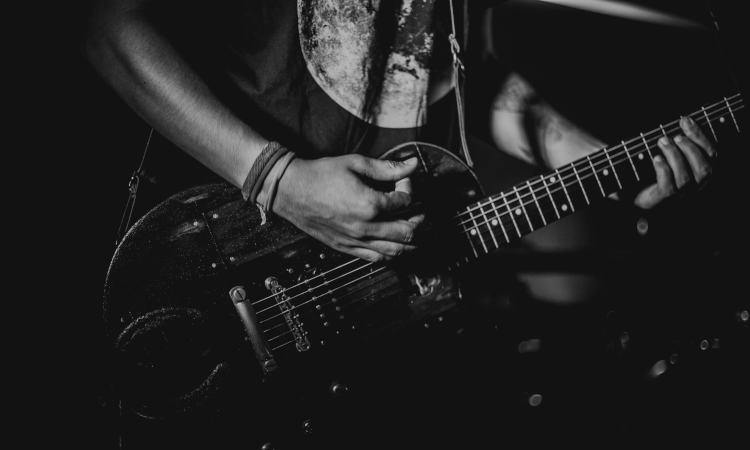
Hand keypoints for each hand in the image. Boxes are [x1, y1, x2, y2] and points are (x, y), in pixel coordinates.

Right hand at [273, 154, 424, 261]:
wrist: (291, 190)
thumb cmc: (319, 175)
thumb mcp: (355, 164)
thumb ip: (387, 168)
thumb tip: (411, 164)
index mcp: (369, 205)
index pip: (405, 201)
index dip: (410, 188)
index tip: (405, 180)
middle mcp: (365, 227)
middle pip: (408, 231)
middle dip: (420, 218)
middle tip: (420, 208)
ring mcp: (355, 241)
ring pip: (396, 250)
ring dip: (411, 241)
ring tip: (415, 229)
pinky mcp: (346, 248)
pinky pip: (377, 258)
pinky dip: (392, 253)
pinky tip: (396, 246)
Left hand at [634, 116, 715, 208]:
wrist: (629, 195)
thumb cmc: (649, 171)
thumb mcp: (664, 152)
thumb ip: (674, 140)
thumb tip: (681, 118)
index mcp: (698, 171)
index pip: (710, 154)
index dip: (700, 136)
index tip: (685, 120)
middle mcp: (693, 186)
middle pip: (704, 168)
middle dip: (690, 148)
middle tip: (674, 136)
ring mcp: (678, 196)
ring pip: (685, 178)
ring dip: (675, 156)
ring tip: (662, 141)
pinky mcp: (662, 201)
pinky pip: (668, 188)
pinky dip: (664, 170)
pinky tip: (656, 158)